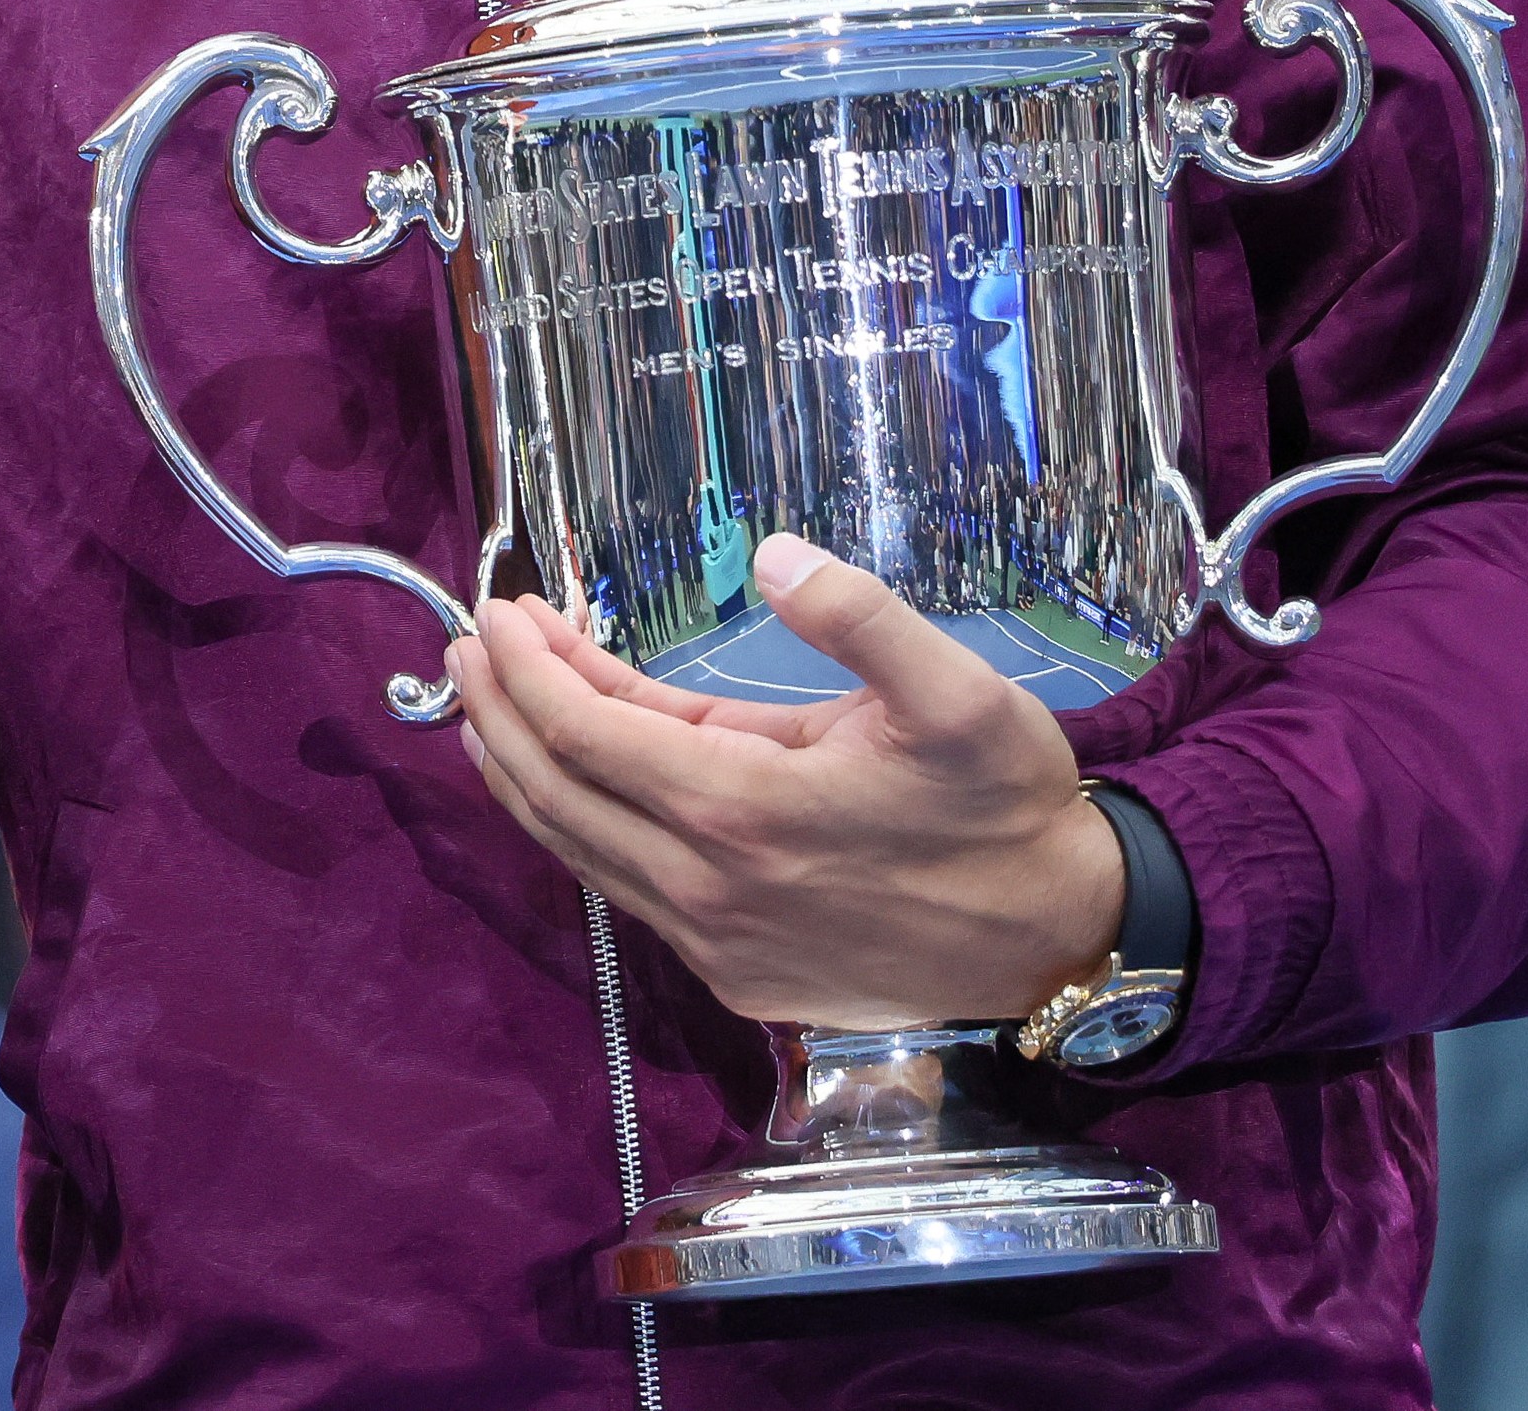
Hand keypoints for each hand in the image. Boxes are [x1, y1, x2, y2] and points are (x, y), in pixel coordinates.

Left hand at [444, 533, 1120, 1030]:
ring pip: (578, 850)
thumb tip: (776, 554)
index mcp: (744, 810)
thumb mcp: (959, 693)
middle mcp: (708, 888)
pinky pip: (624, 891)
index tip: (500, 611)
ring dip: (521, 773)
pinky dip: (577, 828)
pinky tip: (572, 788)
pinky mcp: (733, 974)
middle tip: (467, 647)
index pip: (585, 733)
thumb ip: (863, 617)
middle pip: (555, 793)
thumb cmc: (1006, 808)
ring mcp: (715, 942)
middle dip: (497, 712)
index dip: (528, 668)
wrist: (1060, 938)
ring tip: (485, 709)